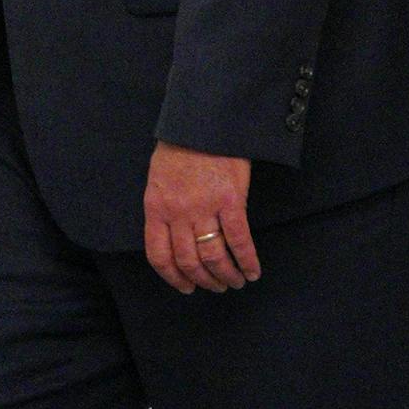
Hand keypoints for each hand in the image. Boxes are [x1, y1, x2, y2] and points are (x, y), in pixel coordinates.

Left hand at [143, 142, 260, 293]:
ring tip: (235, 282)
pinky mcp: (231, 200)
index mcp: (156, 208)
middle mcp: (178, 213)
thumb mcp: (159, 178)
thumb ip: (163, 208)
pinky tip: (252, 271)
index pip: (159, 256)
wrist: (204, 120)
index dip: (173, 277)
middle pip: (189, 261)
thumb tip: (173, 237)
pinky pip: (239, 240)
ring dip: (226, 275)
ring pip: (213, 256)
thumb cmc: (181, 145)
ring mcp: (204, 208)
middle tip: (216, 287)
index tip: (185, 287)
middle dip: (204, 281)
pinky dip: (247, 260)